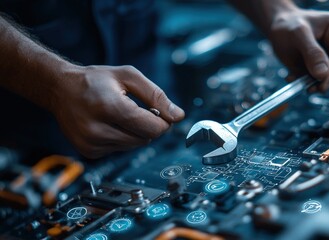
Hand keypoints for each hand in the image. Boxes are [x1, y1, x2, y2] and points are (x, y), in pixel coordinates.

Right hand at [52, 65, 184, 157]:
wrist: (60, 89)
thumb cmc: (95, 80)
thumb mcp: (129, 77)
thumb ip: (157, 95)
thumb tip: (178, 116)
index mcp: (109, 107)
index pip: (152, 128)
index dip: (163, 121)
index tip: (159, 111)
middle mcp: (97, 129)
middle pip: (146, 139)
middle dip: (149, 126)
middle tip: (137, 109)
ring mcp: (91, 143)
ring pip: (135, 146)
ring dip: (136, 133)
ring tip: (120, 115)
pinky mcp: (88, 152)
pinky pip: (120, 150)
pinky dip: (122, 138)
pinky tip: (110, 124)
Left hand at [268, 8, 328, 90]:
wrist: (279, 28)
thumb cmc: (287, 25)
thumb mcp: (297, 35)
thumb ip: (312, 53)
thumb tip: (323, 74)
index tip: (322, 87)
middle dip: (325, 80)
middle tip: (308, 87)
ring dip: (316, 82)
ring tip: (296, 79)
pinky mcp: (328, 62)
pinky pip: (323, 77)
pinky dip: (309, 81)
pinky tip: (295, 76)